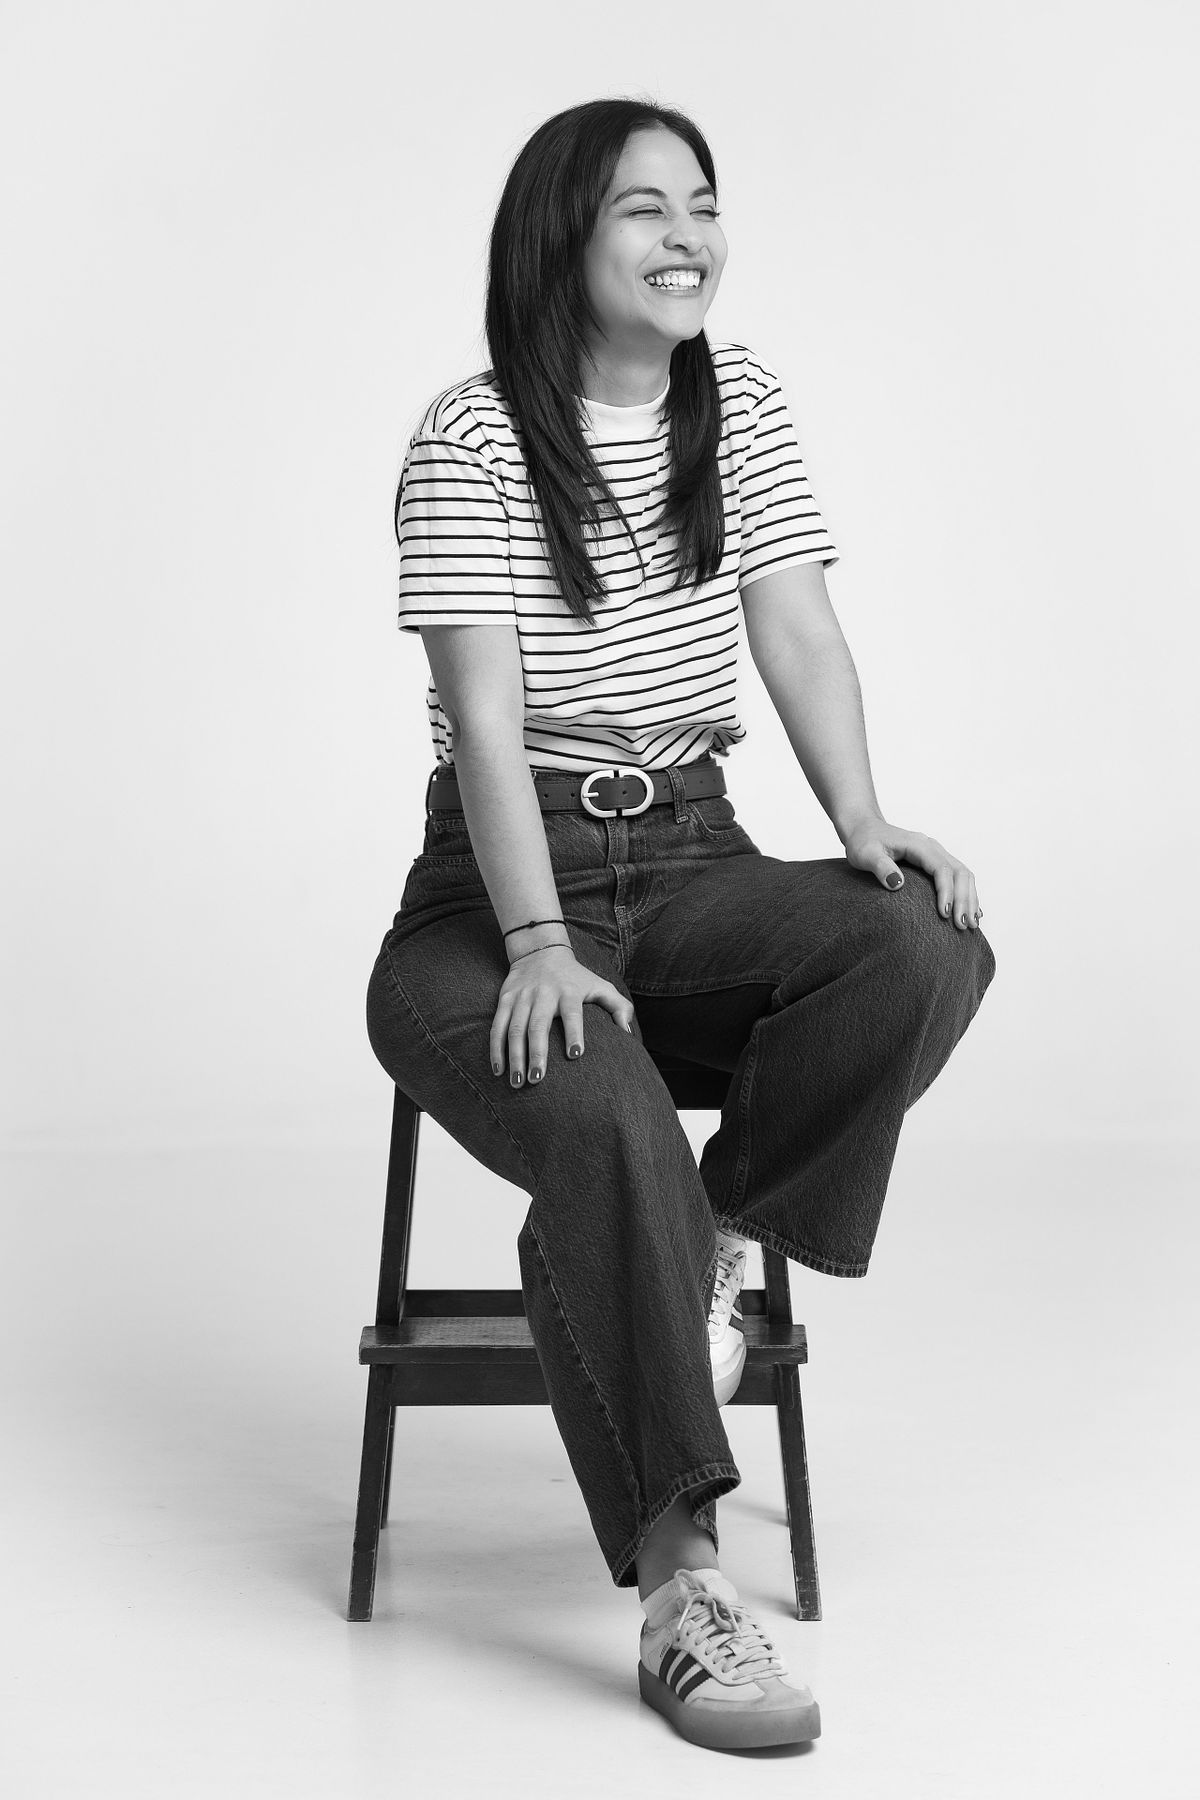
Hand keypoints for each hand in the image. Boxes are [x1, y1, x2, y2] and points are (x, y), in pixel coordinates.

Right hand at [490, 945, 636, 1086]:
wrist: (541, 951)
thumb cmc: (576, 977)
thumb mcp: (600, 985)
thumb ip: (619, 1007)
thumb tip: (628, 1034)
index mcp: (569, 991)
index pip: (572, 1012)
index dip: (574, 1032)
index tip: (576, 1055)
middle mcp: (544, 994)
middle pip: (538, 1025)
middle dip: (537, 1053)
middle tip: (537, 1079)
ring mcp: (522, 997)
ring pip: (515, 1028)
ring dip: (515, 1056)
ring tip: (518, 1082)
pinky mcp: (506, 999)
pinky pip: (498, 1026)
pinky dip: (496, 1048)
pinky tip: (498, 1070)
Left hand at [842, 815, 982, 931]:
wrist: (864, 829)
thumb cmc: (863, 842)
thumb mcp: (866, 854)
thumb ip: (880, 867)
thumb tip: (897, 884)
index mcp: (919, 845)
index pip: (942, 869)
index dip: (947, 892)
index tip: (944, 914)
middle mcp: (932, 848)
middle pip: (960, 872)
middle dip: (964, 899)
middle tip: (963, 925)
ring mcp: (936, 854)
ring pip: (963, 875)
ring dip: (970, 899)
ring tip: (971, 924)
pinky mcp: (935, 862)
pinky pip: (958, 877)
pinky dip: (967, 894)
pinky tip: (972, 911)